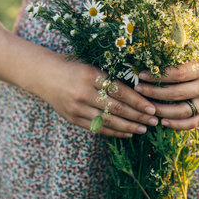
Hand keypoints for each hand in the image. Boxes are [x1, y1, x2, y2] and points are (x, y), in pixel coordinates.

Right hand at [37, 54, 157, 137]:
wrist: (44, 75)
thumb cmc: (73, 67)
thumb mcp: (92, 66)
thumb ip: (111, 77)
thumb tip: (139, 91)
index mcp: (90, 75)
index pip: (119, 91)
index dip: (137, 101)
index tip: (152, 107)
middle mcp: (83, 93)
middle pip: (116, 108)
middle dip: (138, 116)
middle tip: (154, 121)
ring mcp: (77, 108)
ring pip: (108, 121)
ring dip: (128, 127)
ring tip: (144, 129)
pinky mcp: (72, 118)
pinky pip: (97, 128)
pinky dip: (113, 132)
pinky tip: (127, 133)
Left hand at [134, 49, 198, 129]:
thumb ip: (186, 53)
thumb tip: (158, 50)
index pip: (177, 73)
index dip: (157, 75)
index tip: (142, 74)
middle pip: (175, 93)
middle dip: (153, 92)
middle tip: (137, 89)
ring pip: (182, 110)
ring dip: (161, 110)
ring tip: (145, 106)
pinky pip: (193, 123)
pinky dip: (178, 125)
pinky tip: (163, 122)